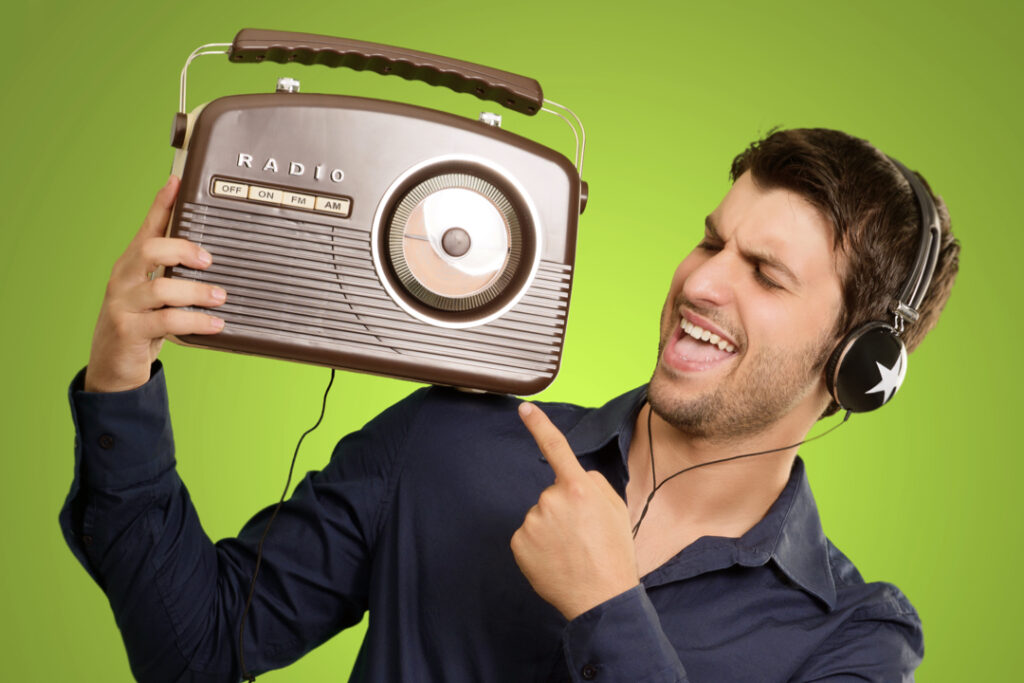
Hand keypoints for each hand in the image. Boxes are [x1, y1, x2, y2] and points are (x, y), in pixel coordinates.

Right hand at [83, 176, 226, 392]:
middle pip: (150, 249)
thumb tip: (214, 260)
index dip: (162, 204)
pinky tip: (215, 324)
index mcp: (131, 264)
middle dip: (183, 250)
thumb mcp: (155, 295)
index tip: (178, 181)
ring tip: (221, 298)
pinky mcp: (129, 330)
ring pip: (161, 289)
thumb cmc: (140, 324)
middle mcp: (123, 278)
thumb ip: (175, 275)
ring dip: (197, 292)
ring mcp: (123, 304)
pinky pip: (166, 321)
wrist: (112, 366)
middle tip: (210, 261)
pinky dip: (196, 321)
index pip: (147, 227)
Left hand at [510, 402, 639, 620]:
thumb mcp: (616, 509)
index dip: (539, 425)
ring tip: (571, 551)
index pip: (557, 448)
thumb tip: (577, 476)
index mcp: (578, 488)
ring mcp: (532, 521)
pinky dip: (538, 545)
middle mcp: (551, 500)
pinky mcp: (519, 542)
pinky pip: (528, 535)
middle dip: (564, 509)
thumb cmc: (613, 553)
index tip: (524, 408)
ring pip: (540, 515)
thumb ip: (594, 484)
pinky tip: (555, 559)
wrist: (601, 598)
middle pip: (553, 494)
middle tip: (583, 535)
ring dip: (552, 528)